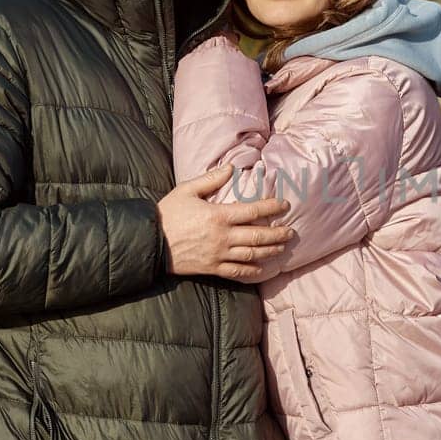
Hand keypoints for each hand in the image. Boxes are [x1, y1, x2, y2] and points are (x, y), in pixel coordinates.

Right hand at [158, 164, 292, 280]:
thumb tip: (231, 167)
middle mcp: (223, 237)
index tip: (285, 205)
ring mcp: (219, 255)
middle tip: (291, 231)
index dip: (272, 207)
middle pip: (258, 236)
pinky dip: (253, 271)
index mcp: (218, 215)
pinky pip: (237, 272)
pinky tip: (263, 269)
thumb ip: (211, 179)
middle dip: (278, 233)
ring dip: (270, 251)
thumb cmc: (167, 213)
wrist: (149, 242)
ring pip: (252, 255)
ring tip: (282, 247)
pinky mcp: (212, 268)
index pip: (253, 211)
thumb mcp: (187, 190)